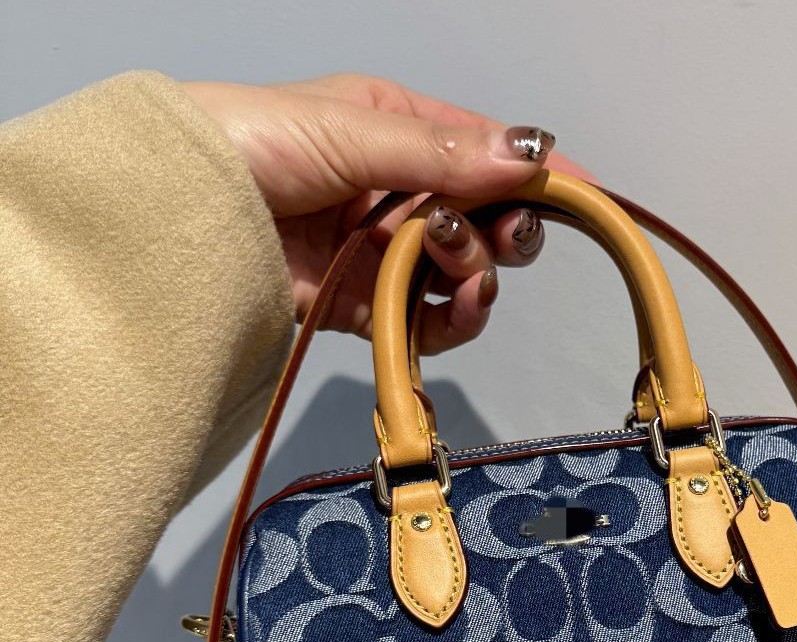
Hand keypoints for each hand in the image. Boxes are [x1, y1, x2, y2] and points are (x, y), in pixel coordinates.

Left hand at [182, 73, 596, 347]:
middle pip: (483, 218)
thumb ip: (443, 154)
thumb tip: (529, 152)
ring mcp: (382, 252)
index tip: (587, 196)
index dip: (536, 173)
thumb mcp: (352, 131)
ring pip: (462, 273)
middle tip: (500, 235)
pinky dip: (452, 319)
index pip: (483, 151)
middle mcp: (395, 191)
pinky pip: (429, 321)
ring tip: (454, 267)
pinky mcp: (365, 307)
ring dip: (474, 273)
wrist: (174, 215)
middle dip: (502, 229)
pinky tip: (457, 305)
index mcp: (394, 130)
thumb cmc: (247, 144)